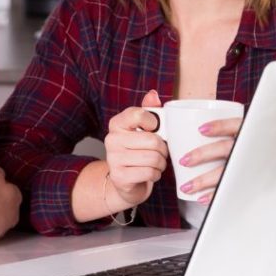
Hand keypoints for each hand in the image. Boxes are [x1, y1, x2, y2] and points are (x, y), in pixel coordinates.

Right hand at [104, 90, 167, 210]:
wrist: (126, 181)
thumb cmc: (138, 151)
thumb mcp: (144, 129)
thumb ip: (149, 110)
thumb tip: (153, 94)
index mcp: (117, 123)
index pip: (139, 114)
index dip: (155, 123)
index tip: (155, 129)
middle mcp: (111, 139)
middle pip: (152, 140)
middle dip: (163, 149)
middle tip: (161, 152)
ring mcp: (113, 159)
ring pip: (153, 158)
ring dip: (161, 163)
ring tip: (157, 163)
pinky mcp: (119, 177)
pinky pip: (149, 172)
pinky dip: (156, 174)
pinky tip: (151, 173)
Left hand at [177, 114, 242, 203]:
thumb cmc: (251, 146)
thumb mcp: (246, 134)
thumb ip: (227, 131)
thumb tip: (195, 132)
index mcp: (247, 132)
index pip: (234, 125)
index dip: (219, 126)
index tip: (200, 129)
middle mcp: (248, 148)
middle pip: (225, 149)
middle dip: (202, 155)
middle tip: (183, 161)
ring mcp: (248, 166)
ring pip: (224, 172)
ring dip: (203, 180)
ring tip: (186, 187)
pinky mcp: (246, 182)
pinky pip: (229, 189)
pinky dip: (214, 195)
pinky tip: (201, 198)